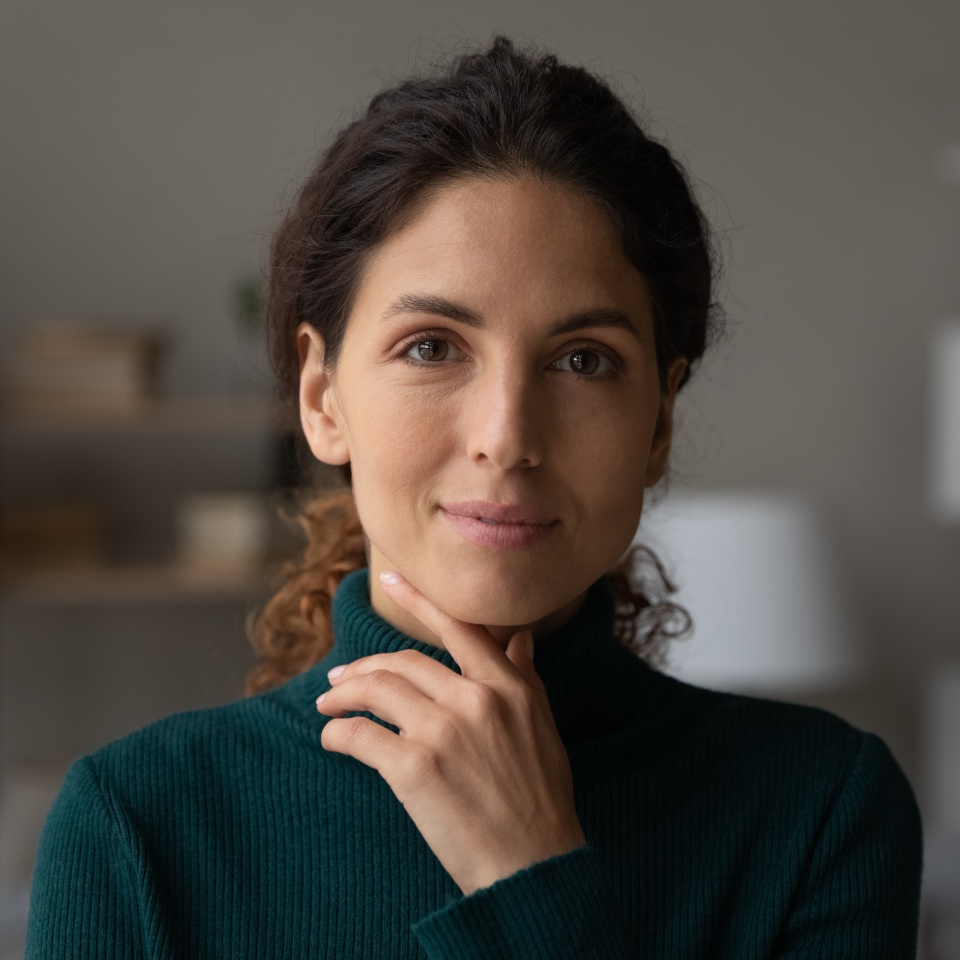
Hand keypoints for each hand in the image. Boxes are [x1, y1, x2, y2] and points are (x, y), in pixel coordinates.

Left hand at [316, 569, 586, 895]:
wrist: (533, 865)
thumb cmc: (541, 799)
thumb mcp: (543, 728)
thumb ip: (525, 678)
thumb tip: (520, 637)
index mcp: (508, 686)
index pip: (457, 629)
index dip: (419, 600)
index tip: (390, 580)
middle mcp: (475, 698)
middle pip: (402, 662)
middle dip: (363, 667)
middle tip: (339, 678)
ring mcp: (444, 731)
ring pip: (376, 689)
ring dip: (343, 695)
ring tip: (328, 705)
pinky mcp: (415, 768)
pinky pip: (360, 735)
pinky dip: (338, 733)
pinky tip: (332, 739)